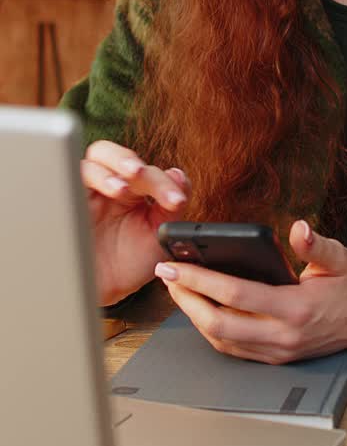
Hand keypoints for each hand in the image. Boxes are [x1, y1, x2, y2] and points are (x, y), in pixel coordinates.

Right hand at [81, 140, 189, 305]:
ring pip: (94, 159)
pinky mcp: (70, 203)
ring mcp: (88, 192)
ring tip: (124, 188)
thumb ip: (171, 206)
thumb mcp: (158, 235)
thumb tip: (177, 174)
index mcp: (133, 189)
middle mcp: (110, 185)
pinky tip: (111, 191)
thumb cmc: (130, 263)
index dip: (163, 181)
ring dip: (111, 168)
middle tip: (140, 173)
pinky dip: (93, 179)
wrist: (104, 292)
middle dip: (128, 161)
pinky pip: (73, 179)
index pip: (147, 171)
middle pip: (114, 154)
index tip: (176, 201)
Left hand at [153, 220, 346, 362]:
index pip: (236, 295)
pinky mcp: (276, 357)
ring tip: (178, 290)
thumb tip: (298, 229)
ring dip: (194, 316)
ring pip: (221, 341)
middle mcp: (283, 336)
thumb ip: (317, 245)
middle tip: (167, 276)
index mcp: (296, 309)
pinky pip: (233, 349)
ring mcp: (278, 351)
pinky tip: (200, 310)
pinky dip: (211, 331)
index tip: (176, 265)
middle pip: (218, 325)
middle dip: (186, 300)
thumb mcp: (340, 258)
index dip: (200, 280)